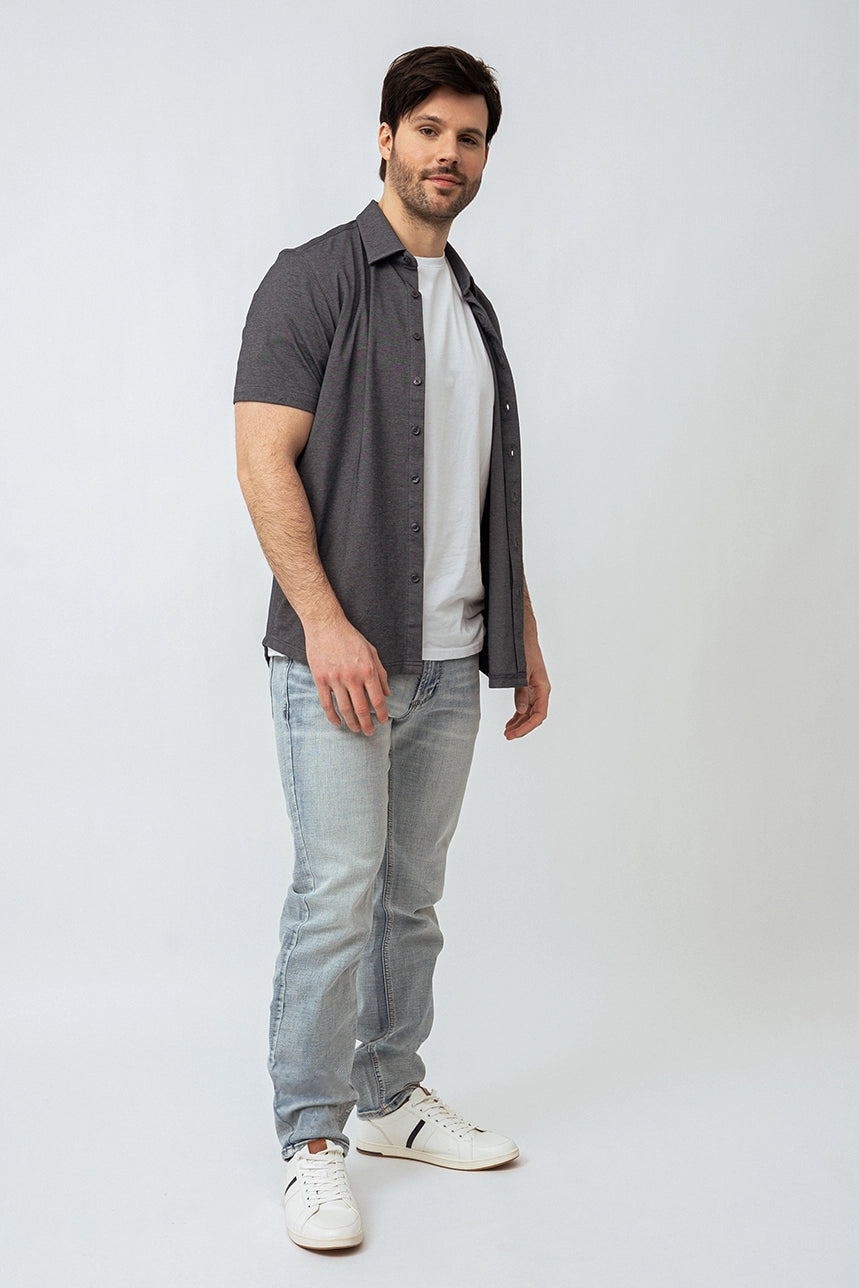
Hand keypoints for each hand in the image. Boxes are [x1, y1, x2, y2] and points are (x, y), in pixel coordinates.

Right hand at [305, 617, 390, 735]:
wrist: (325, 625)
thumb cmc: (350, 637)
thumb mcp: (372, 651)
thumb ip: (381, 673)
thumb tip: (388, 693)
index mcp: (367, 670)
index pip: (377, 699)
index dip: (381, 714)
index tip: (382, 721)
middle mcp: (352, 677)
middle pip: (361, 709)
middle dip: (367, 725)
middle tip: (369, 732)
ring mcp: (335, 679)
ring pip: (344, 709)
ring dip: (351, 724)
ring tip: (356, 730)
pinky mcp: (320, 679)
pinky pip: (326, 704)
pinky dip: (332, 717)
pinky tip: (338, 723)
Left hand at [504, 641, 549, 739]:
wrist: (523, 636)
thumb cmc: (524, 650)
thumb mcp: (521, 672)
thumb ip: (521, 691)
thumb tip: (521, 711)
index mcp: (542, 687)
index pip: (539, 714)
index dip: (527, 726)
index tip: (515, 733)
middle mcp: (541, 690)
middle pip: (534, 716)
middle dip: (521, 728)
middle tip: (507, 736)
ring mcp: (535, 689)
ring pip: (529, 713)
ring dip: (519, 723)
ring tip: (507, 732)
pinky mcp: (528, 687)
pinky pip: (525, 705)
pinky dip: (518, 715)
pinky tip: (510, 722)